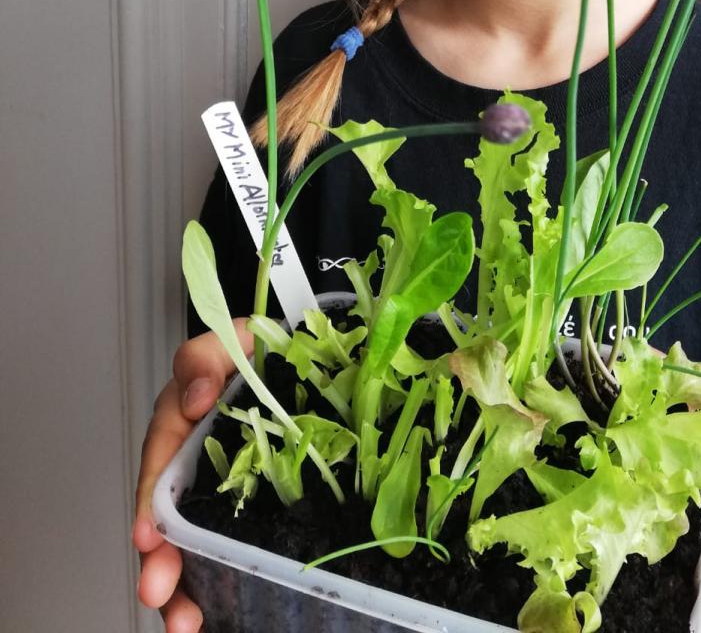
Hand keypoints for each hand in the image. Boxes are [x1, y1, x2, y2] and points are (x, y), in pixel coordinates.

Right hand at [132, 320, 251, 631]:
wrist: (311, 361)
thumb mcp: (233, 339)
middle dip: (159, 559)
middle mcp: (195, 462)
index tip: (146, 535)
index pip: (160, 459)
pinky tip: (219, 614)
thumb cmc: (263, 352)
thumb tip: (196, 396)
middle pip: (167, 515)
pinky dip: (220, 585)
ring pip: (193, 543)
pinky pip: (229, 548)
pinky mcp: (253, 509)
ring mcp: (223, 489)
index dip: (149, 498)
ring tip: (184, 621)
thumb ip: (207, 357)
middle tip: (159, 591)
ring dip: (184, 586)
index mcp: (184, 421)